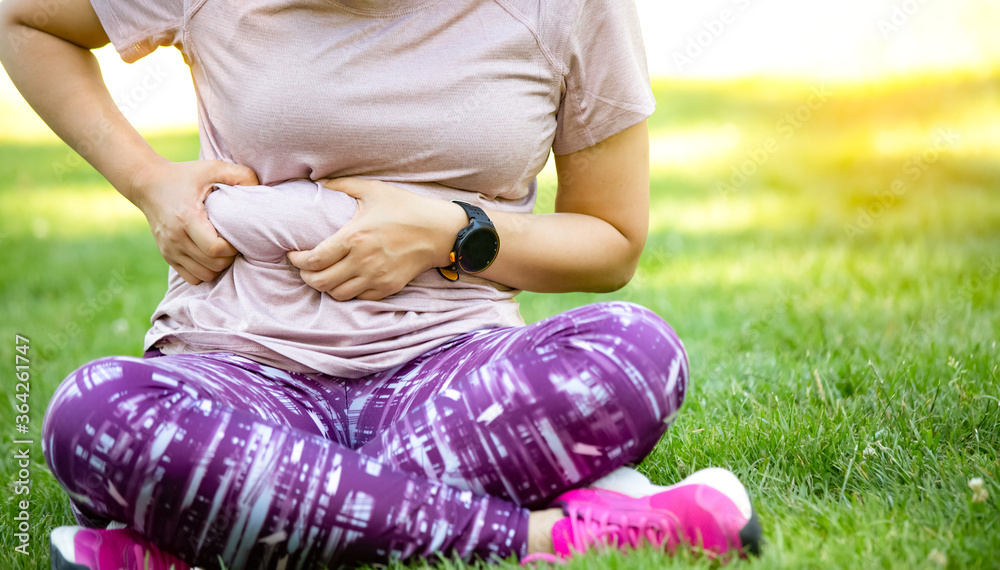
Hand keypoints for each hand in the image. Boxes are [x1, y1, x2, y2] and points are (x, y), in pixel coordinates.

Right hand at [129, 159, 259, 283]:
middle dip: (229, 257)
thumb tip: (260, 187)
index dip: (233, 248)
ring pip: (204, 275)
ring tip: (223, 249)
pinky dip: (204, 271)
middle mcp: (175, 238)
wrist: (147, 183)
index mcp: (187, 218)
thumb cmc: (185, 175)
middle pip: (212, 264)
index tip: (238, 236)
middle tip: (234, 243)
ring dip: (218, 266)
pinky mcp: (167, 255)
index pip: (215, 249)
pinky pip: (192, 278)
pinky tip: (209, 256)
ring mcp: (169, 249)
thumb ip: (240, 174)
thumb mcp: (212, 167)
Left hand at [287, 178, 465, 300]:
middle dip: (306, 277)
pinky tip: (346, 280)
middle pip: (321, 282)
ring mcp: (377, 277)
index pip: (314, 260)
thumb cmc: (406, 208)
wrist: (439, 231)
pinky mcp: (388, 287)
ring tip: (324, 275)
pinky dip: (348, 291)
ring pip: (338, 294)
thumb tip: (318, 181)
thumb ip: (342, 185)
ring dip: (326, 286)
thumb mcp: (373, 190)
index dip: (297, 261)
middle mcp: (363, 261)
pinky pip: (359, 297)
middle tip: (305, 267)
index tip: (294, 255)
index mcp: (355, 237)